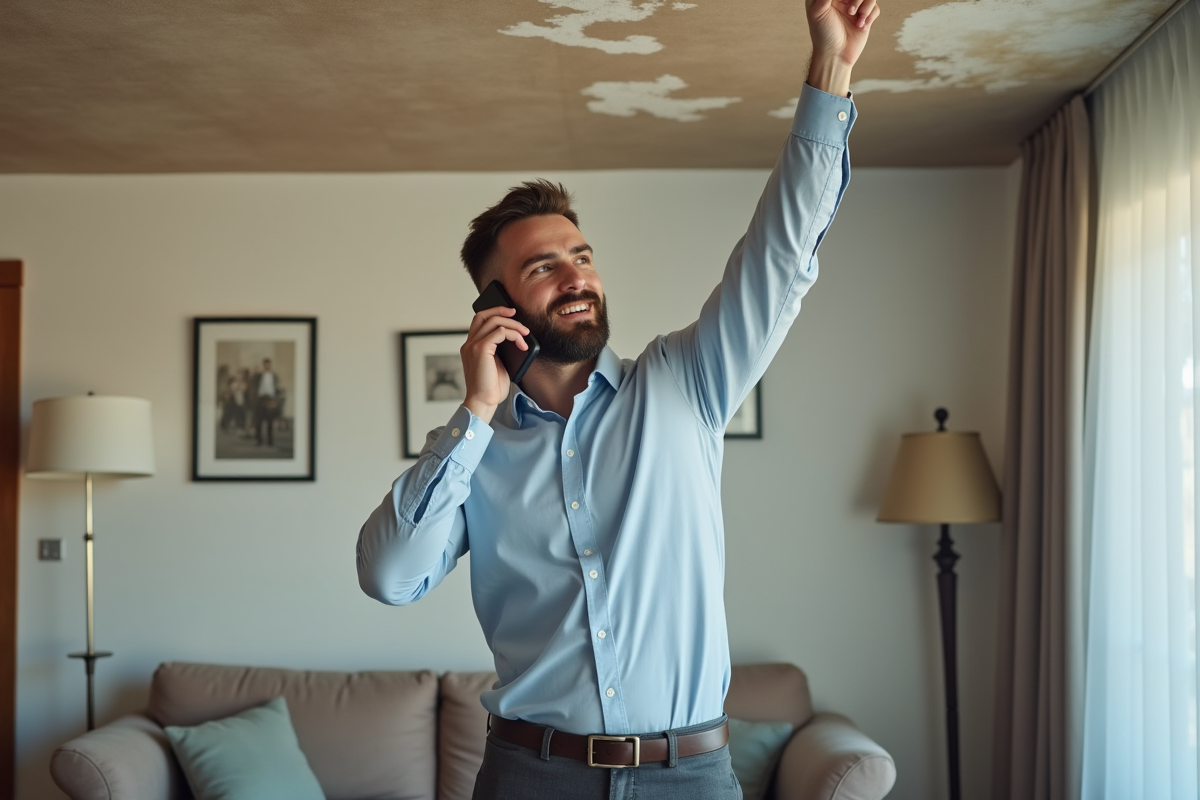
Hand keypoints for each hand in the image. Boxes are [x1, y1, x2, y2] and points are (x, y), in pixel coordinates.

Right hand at [460, 306, 528, 423]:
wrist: (483, 402)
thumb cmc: (491, 387)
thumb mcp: (497, 363)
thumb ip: (500, 349)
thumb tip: (515, 337)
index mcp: (471, 347)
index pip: (479, 320)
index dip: (495, 312)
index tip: (510, 313)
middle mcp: (469, 344)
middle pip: (484, 315)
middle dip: (501, 311)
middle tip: (517, 314)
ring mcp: (473, 345)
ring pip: (494, 321)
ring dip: (513, 325)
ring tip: (525, 333)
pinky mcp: (480, 349)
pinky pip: (500, 332)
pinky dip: (514, 335)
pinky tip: (522, 344)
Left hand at [806, 0, 879, 94]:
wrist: (835, 56)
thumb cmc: (822, 34)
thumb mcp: (818, 11)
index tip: (848, 3)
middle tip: (850, 9)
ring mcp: (855, 7)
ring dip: (865, 5)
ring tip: (857, 17)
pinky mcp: (865, 17)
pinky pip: (874, 7)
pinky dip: (869, 16)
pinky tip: (861, 26)